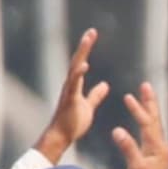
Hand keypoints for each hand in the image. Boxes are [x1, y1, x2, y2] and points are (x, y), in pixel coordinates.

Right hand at [34, 28, 110, 163]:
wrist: (62, 137)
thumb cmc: (72, 123)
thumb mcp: (89, 106)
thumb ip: (96, 94)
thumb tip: (105, 85)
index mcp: (75, 85)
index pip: (81, 62)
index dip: (86, 49)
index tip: (92, 34)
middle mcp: (70, 84)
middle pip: (77, 60)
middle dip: (84, 46)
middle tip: (91, 32)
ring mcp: (69, 90)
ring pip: (75, 67)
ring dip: (82, 53)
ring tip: (88, 40)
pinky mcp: (69, 99)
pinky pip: (74, 84)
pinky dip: (79, 73)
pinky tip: (85, 64)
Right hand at [111, 82, 167, 168]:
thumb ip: (128, 148)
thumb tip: (117, 129)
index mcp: (159, 149)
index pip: (148, 124)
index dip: (138, 110)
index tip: (128, 96)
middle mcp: (161, 150)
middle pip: (155, 121)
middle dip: (149, 103)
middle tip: (146, 86)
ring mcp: (157, 156)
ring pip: (152, 128)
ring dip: (148, 113)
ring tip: (143, 99)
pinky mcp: (151, 162)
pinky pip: (148, 138)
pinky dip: (144, 127)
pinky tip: (141, 126)